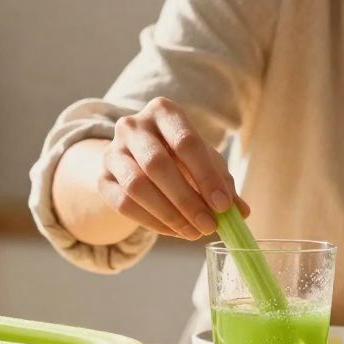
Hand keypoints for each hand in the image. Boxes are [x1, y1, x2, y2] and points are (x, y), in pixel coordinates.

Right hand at [98, 97, 247, 239]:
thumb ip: (222, 184)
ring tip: (194, 232)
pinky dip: (152, 222)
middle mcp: (132, 125)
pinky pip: (124, 204)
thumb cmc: (178, 157)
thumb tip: (241, 212)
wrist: (135, 158)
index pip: (186, 142)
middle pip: (157, 164)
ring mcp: (112, 151)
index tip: (223, 206)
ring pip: (137, 186)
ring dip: (169, 214)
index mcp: (163, 111)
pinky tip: (175, 231)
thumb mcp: (203, 161)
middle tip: (209, 226)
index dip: (206, 176)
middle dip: (187, 200)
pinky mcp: (102, 178)